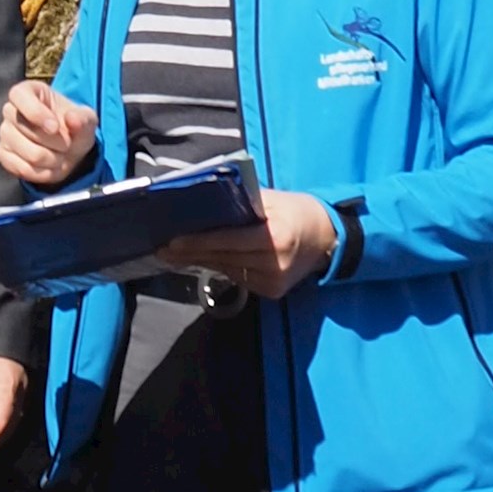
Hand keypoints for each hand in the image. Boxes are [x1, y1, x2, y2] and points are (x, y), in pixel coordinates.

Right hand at [0, 79, 97, 187]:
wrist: (68, 148)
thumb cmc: (73, 127)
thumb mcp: (86, 119)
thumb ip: (82, 118)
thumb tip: (73, 119)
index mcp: (28, 91)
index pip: (19, 95)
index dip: (36, 112)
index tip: (55, 127)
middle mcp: (10, 110)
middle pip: (27, 130)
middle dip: (56, 142)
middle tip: (67, 143)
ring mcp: (4, 133)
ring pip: (29, 154)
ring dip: (53, 159)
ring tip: (60, 155)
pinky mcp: (3, 154)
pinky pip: (23, 169)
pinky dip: (44, 173)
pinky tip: (51, 166)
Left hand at [158, 190, 338, 301]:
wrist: (329, 239)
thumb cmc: (297, 210)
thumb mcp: (273, 199)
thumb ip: (242, 201)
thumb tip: (207, 200)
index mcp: (275, 237)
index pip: (228, 241)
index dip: (198, 242)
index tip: (172, 242)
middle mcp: (274, 263)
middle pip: (222, 259)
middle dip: (190, 254)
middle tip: (163, 250)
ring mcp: (273, 281)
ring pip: (227, 270)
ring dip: (202, 261)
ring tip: (176, 255)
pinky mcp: (272, 292)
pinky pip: (238, 278)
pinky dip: (222, 267)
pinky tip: (205, 259)